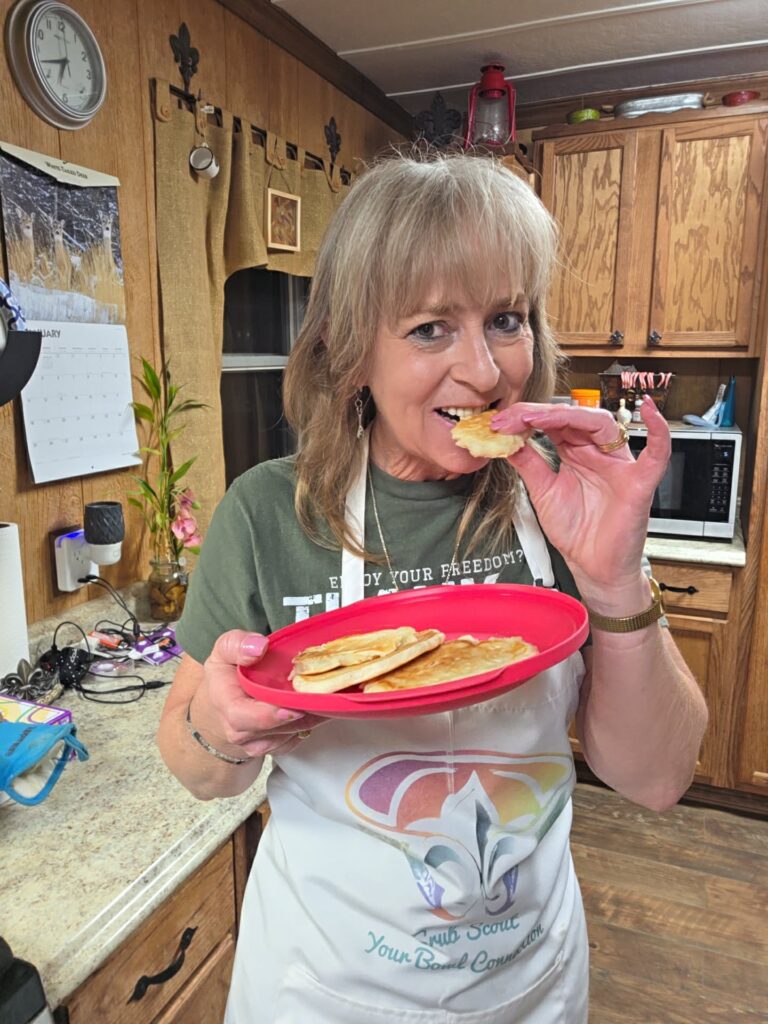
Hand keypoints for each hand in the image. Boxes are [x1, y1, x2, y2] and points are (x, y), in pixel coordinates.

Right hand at [191, 630, 325, 758]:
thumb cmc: (227, 674)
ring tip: (324, 699)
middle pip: (272, 730)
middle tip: (321, 699)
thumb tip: (259, 647)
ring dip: (308, 719)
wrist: (224, 702)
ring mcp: (256, 742)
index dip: (269, 715)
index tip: (293, 708)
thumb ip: (237, 644)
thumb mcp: (224, 650)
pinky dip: (309, 724)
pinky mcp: (273, 746)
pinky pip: (295, 740)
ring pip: (288, 735)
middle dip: (299, 715)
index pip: (243, 717)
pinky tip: (317, 707)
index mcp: (225, 704)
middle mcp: (239, 730)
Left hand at [491, 396, 669, 590]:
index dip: (527, 418)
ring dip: (569, 416)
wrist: (592, 567)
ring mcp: (620, 465)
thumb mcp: (542, 492)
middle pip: (574, 418)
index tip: (501, 422)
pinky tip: (648, 410)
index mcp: (576, 452)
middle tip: (512, 418)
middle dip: (540, 414)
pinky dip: (659, 431)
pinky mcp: (640, 484)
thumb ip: (529, 464)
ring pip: (603, 425)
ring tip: (540, 417)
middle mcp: (599, 452)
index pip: (554, 422)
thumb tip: (506, 439)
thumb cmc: (575, 530)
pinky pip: (658, 454)